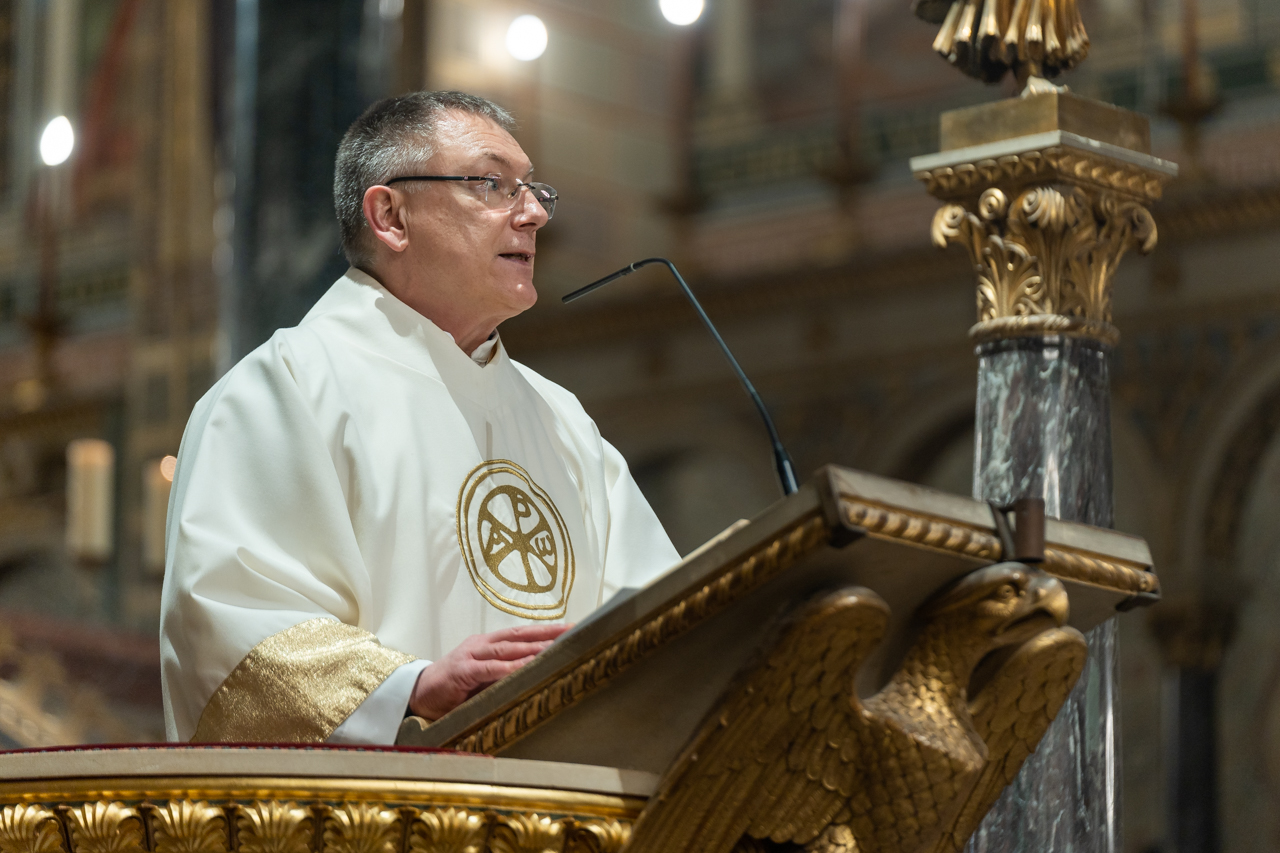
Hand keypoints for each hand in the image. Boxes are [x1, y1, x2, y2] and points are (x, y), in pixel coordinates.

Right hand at [409, 623, 570, 720]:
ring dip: (534, 647)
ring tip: (558, 647)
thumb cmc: (453, 689)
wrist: (416, 694)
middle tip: (574, 632)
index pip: (522, 634)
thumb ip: (505, 675)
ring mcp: (470, 655)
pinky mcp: (461, 671)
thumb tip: (538, 676)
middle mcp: (481, 644)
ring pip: (507, 648)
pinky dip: (508, 667)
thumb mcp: (484, 680)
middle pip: (520, 635)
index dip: (547, 631)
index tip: (573, 630)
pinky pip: (489, 668)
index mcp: (488, 644)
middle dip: (548, 634)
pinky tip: (526, 666)